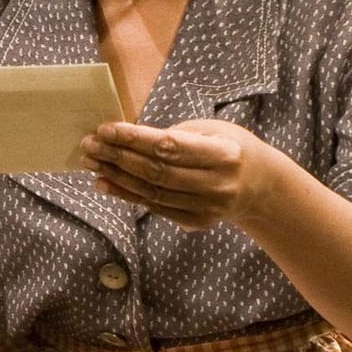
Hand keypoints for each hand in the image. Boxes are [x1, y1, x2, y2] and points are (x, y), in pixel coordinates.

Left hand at [81, 119, 270, 232]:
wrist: (261, 185)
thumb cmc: (229, 148)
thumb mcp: (212, 130)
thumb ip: (174, 136)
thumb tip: (126, 138)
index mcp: (225, 154)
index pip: (170, 146)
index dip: (134, 139)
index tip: (105, 129)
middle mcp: (218, 184)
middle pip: (158, 172)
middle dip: (118, 157)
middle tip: (89, 145)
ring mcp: (208, 208)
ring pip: (152, 193)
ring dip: (117, 177)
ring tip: (91, 163)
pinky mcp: (198, 222)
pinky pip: (155, 208)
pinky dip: (127, 195)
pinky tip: (105, 183)